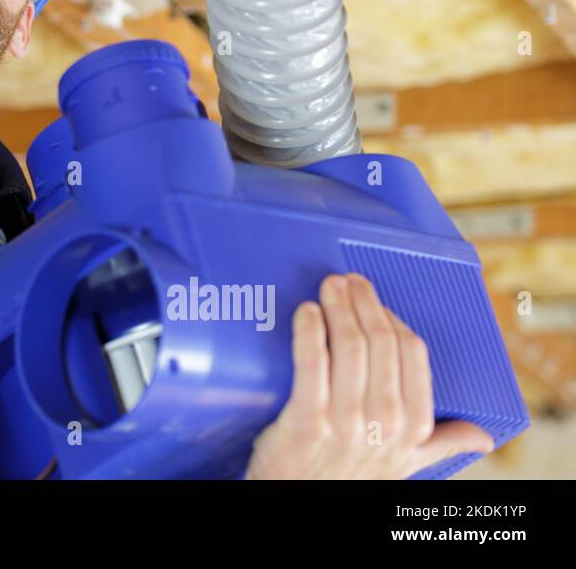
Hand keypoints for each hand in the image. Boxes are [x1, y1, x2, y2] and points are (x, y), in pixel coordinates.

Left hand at [245, 273, 493, 478]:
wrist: (303, 504)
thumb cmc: (349, 478)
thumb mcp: (403, 466)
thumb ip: (439, 444)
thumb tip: (483, 438)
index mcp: (414, 428)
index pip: (412, 355)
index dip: (392, 320)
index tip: (375, 300)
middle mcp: (385, 425)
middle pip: (380, 343)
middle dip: (364, 303)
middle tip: (348, 281)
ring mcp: (345, 424)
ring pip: (349, 348)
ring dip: (339, 307)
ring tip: (329, 287)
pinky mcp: (306, 425)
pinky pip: (311, 366)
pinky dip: (310, 332)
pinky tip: (306, 312)